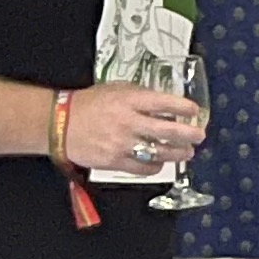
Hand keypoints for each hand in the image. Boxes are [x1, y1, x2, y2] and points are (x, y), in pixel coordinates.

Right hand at [59, 83, 204, 174]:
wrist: (60, 123)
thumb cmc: (90, 104)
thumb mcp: (117, 90)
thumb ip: (141, 96)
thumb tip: (166, 102)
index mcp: (129, 101)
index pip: (164, 103)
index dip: (183, 108)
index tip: (195, 111)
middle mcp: (128, 122)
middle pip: (167, 130)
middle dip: (188, 134)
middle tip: (199, 136)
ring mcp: (122, 143)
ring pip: (159, 152)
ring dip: (178, 154)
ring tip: (187, 152)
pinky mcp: (114, 161)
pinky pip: (143, 167)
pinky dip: (156, 166)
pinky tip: (162, 162)